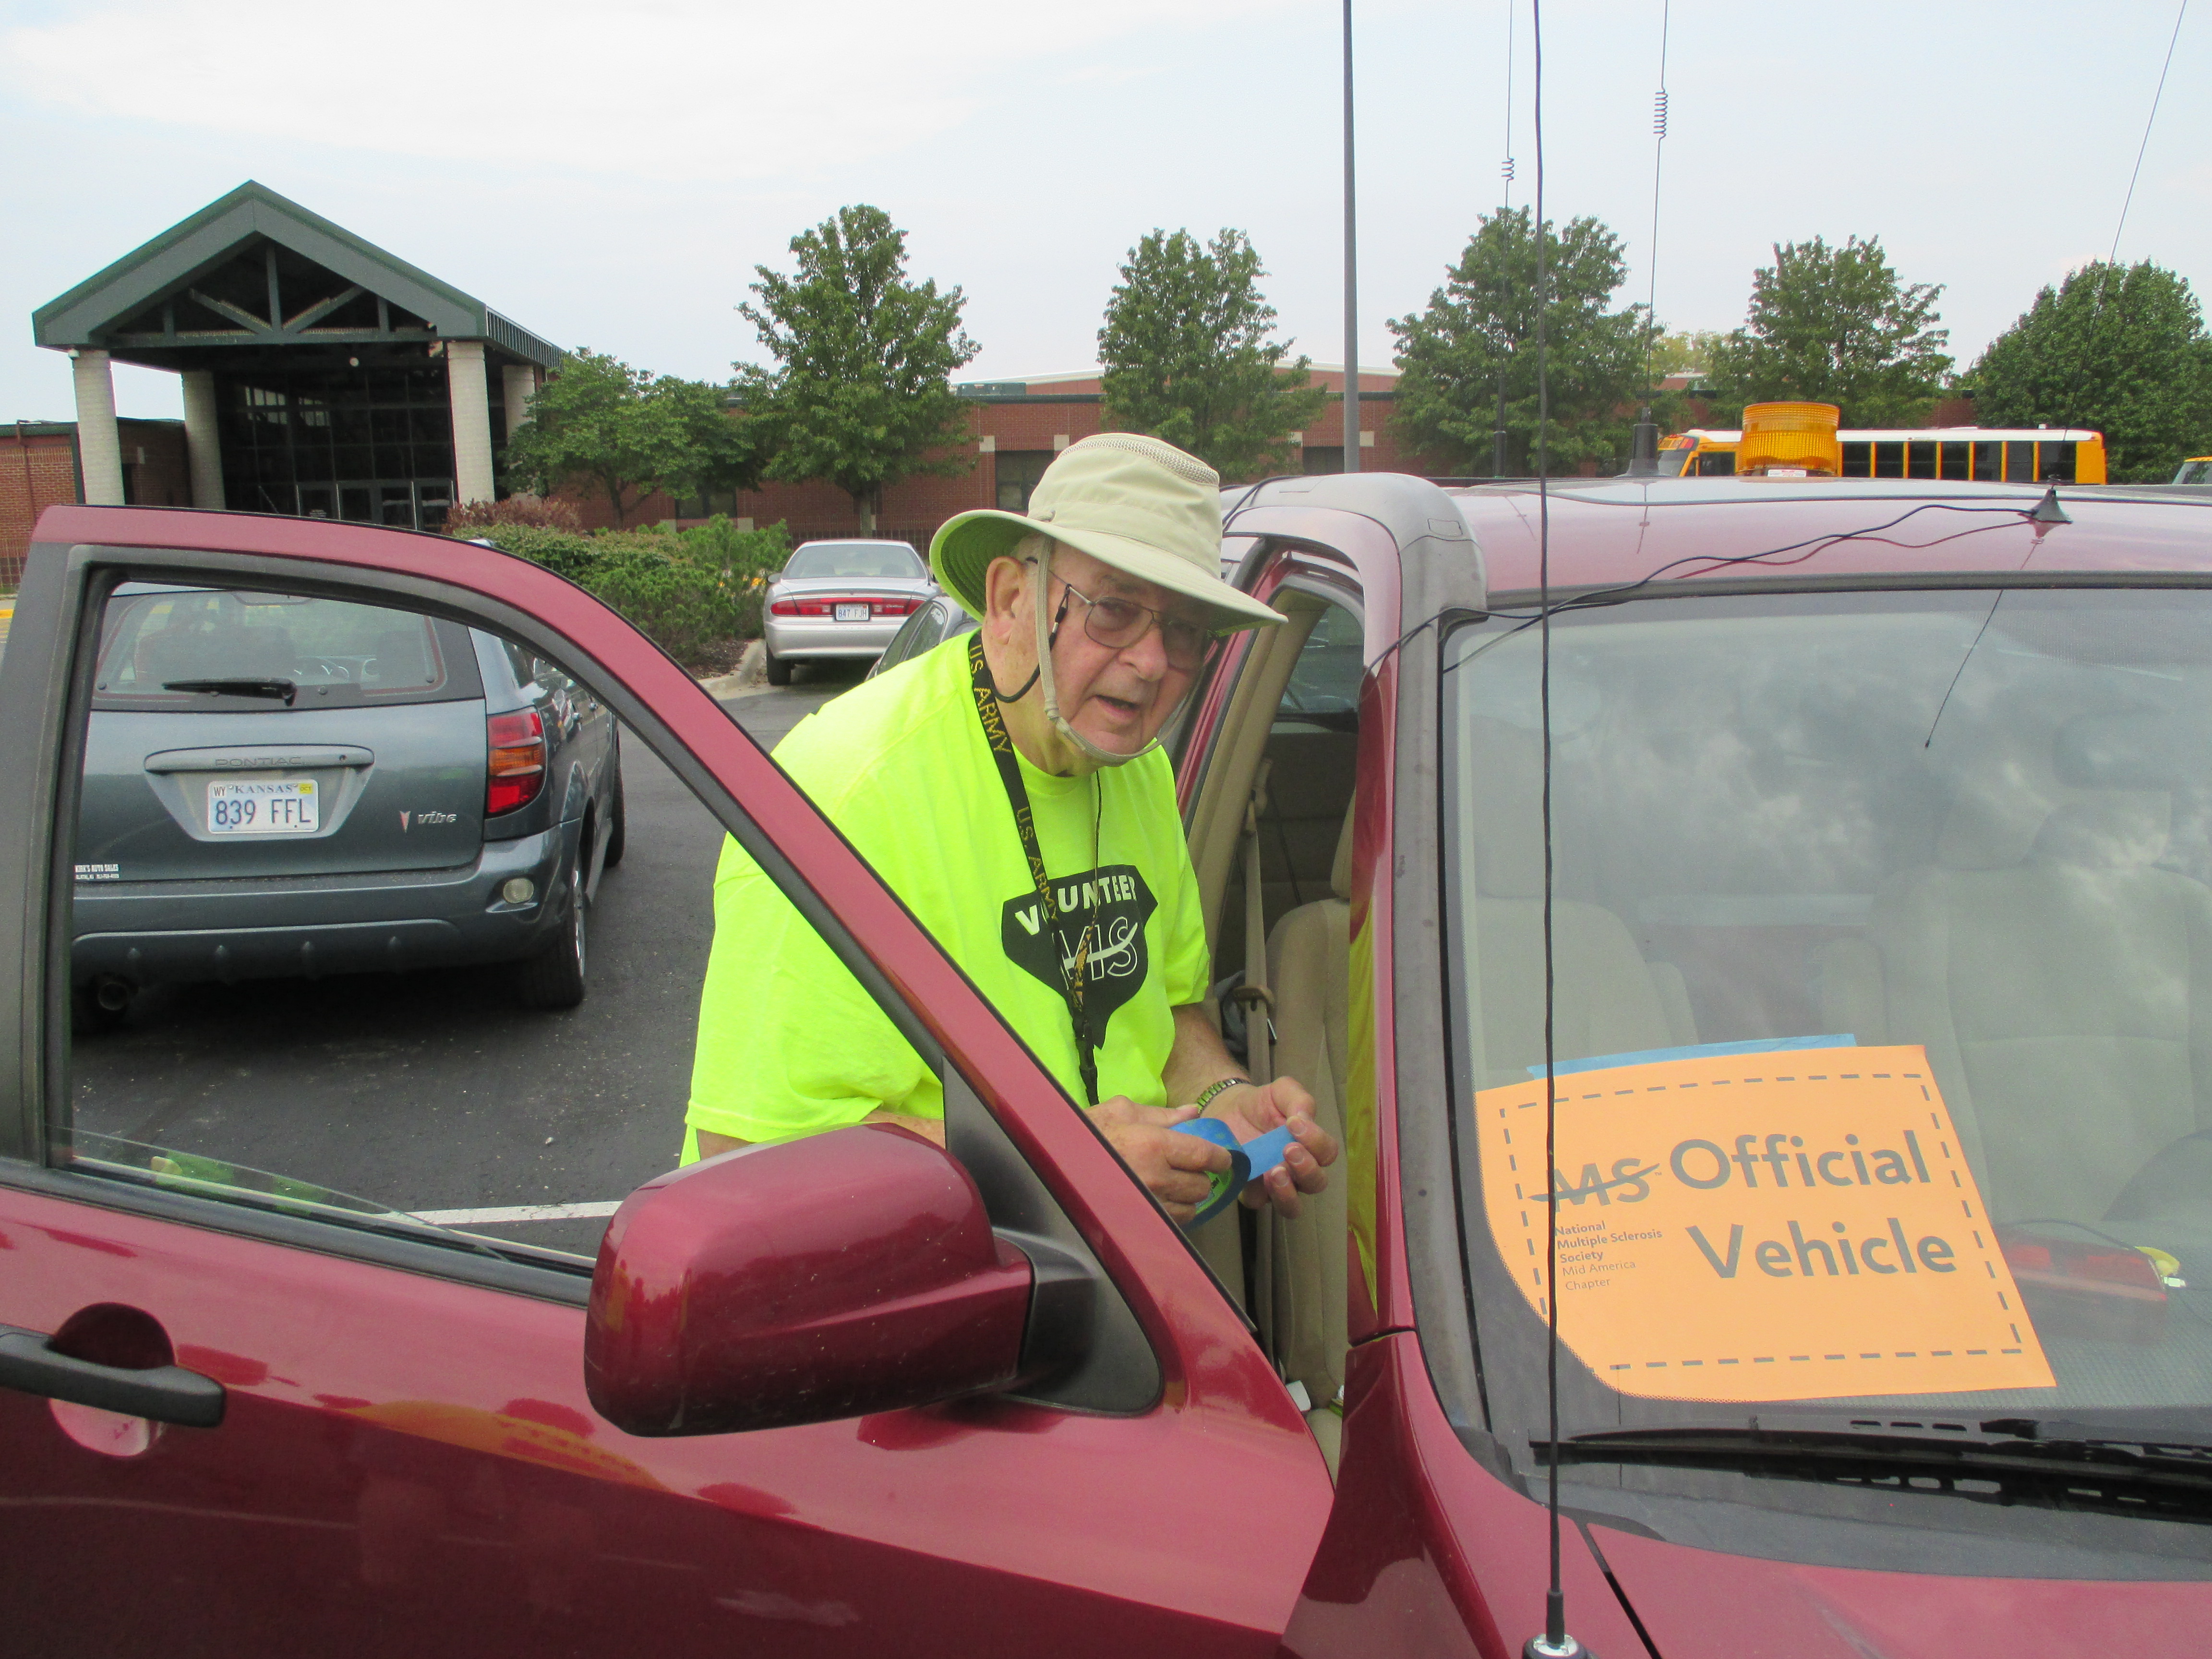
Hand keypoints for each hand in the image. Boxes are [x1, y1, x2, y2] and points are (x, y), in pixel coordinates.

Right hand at [1087, 1097, 1233, 1225]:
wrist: (1055, 1161)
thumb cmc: (1086, 1132)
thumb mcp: (1122, 1111)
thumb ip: (1162, 1114)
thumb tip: (1193, 1112)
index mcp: (1154, 1145)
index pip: (1204, 1156)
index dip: (1220, 1158)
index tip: (1222, 1158)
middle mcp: (1155, 1178)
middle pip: (1201, 1186)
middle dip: (1201, 1178)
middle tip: (1191, 1170)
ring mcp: (1147, 1204)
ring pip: (1190, 1209)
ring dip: (1188, 1198)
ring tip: (1175, 1187)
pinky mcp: (1138, 1222)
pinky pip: (1172, 1223)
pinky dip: (1174, 1214)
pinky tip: (1162, 1201)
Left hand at [1210, 1077, 1337, 1219]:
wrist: (1228, 1109)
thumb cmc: (1261, 1103)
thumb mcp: (1282, 1092)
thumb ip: (1299, 1100)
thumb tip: (1305, 1119)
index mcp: (1310, 1148)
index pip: (1327, 1153)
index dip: (1317, 1141)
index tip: (1295, 1123)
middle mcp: (1298, 1171)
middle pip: (1316, 1183)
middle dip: (1306, 1168)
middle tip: (1288, 1149)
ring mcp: (1275, 1186)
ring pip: (1293, 1206)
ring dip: (1288, 1192)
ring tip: (1275, 1173)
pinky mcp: (1250, 1192)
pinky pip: (1258, 1202)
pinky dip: (1257, 1193)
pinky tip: (1251, 1176)